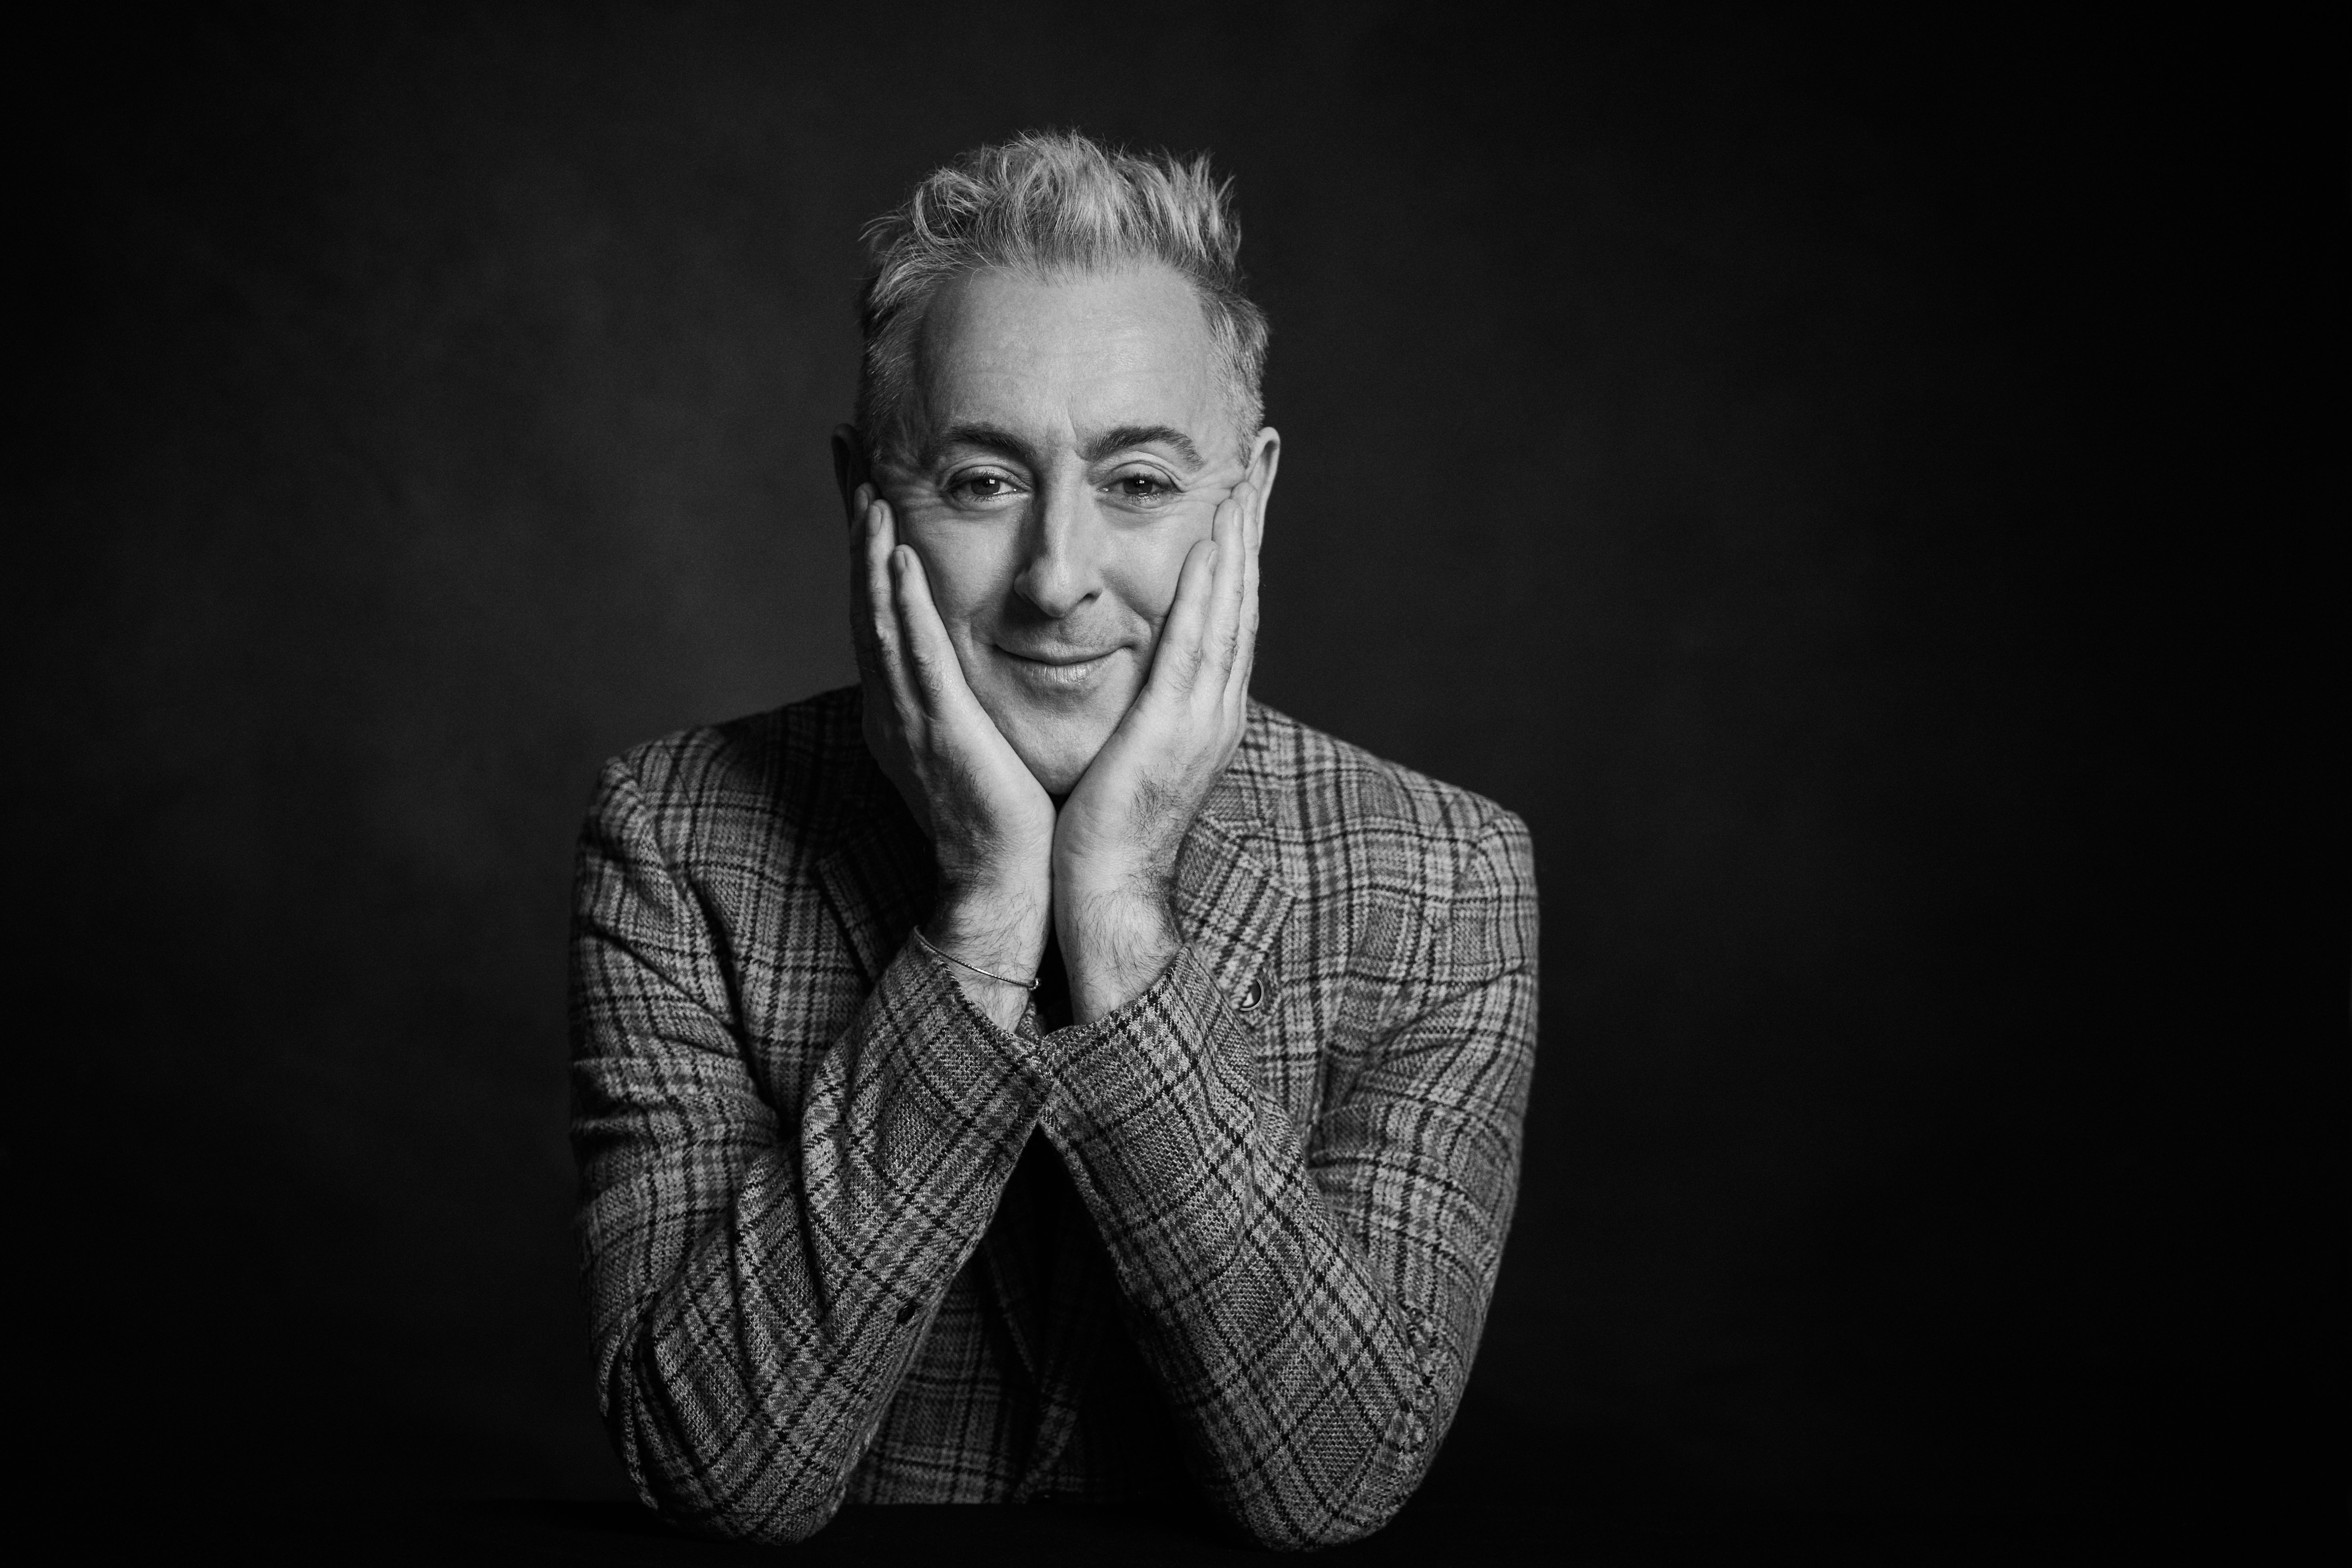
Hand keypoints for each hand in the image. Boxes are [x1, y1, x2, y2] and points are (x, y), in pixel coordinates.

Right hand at [851, 487, 1055, 1026]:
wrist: (1003, 881)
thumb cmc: (1002, 811)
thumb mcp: (977, 730)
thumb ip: (965, 685)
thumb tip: (974, 645)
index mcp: (903, 696)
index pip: (882, 599)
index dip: (869, 535)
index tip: (864, 472)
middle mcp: (893, 698)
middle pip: (867, 594)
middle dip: (854, 522)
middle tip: (844, 452)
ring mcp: (909, 715)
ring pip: (881, 619)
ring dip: (871, 554)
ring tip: (867, 492)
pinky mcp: (938, 732)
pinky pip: (916, 660)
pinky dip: (903, 609)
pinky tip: (900, 562)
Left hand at [1053, 480, 1262, 1020]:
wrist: (1104, 892)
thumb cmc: (1105, 823)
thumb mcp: (1131, 744)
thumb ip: (1142, 700)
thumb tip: (1138, 662)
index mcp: (1206, 705)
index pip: (1228, 607)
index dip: (1240, 544)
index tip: (1246, 485)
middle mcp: (1217, 704)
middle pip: (1243, 594)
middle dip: (1254, 522)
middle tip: (1265, 455)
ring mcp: (1205, 718)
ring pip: (1230, 610)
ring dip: (1240, 540)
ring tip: (1245, 477)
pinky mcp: (1177, 731)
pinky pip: (1198, 647)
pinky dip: (1210, 593)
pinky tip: (1213, 545)